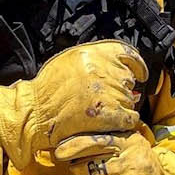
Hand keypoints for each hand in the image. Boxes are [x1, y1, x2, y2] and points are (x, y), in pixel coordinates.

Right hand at [0, 41, 146, 168]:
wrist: (35, 113)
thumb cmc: (48, 90)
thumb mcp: (71, 61)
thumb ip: (97, 61)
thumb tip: (124, 68)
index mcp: (93, 53)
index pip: (128, 53)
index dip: (137, 64)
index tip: (139, 72)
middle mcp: (102, 70)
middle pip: (128, 78)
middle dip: (120, 88)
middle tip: (104, 97)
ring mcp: (108, 92)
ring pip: (130, 99)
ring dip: (120, 105)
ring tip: (99, 109)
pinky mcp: (110, 114)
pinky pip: (130, 117)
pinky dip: (123, 121)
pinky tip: (109, 121)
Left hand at [54, 131, 174, 174]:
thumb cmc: (135, 163)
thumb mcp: (128, 143)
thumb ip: (104, 138)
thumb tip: (66, 141)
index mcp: (131, 143)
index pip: (97, 142)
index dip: (74, 147)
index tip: (58, 153)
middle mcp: (132, 165)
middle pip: (91, 167)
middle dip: (75, 170)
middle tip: (73, 172)